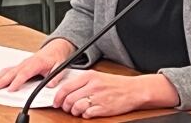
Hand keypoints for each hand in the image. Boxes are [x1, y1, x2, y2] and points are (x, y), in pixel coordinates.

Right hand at [0, 38, 73, 90]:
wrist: (56, 47)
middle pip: (12, 72)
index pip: (24, 73)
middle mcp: (27, 62)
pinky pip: (9, 69)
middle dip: (2, 81)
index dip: (17, 81)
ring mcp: (22, 63)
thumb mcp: (60, 66)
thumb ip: (56, 76)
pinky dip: (1, 74)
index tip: (10, 89)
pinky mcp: (21, 64)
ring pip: (8, 71)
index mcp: (36, 63)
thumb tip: (50, 85)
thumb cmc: (56, 57)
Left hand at [53, 72, 179, 118]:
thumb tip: (66, 89)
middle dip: (65, 106)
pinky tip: (87, 112)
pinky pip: (87, 114)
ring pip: (76, 107)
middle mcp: (92, 86)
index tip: (56, 101)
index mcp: (89, 76)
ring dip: (74, 111)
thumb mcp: (97, 76)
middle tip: (66, 108)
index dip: (58, 97)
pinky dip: (84, 115)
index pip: (66, 87)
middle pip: (69, 99)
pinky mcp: (103, 108)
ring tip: (77, 111)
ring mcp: (98, 98)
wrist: (134, 90)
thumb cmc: (116, 84)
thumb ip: (82, 81)